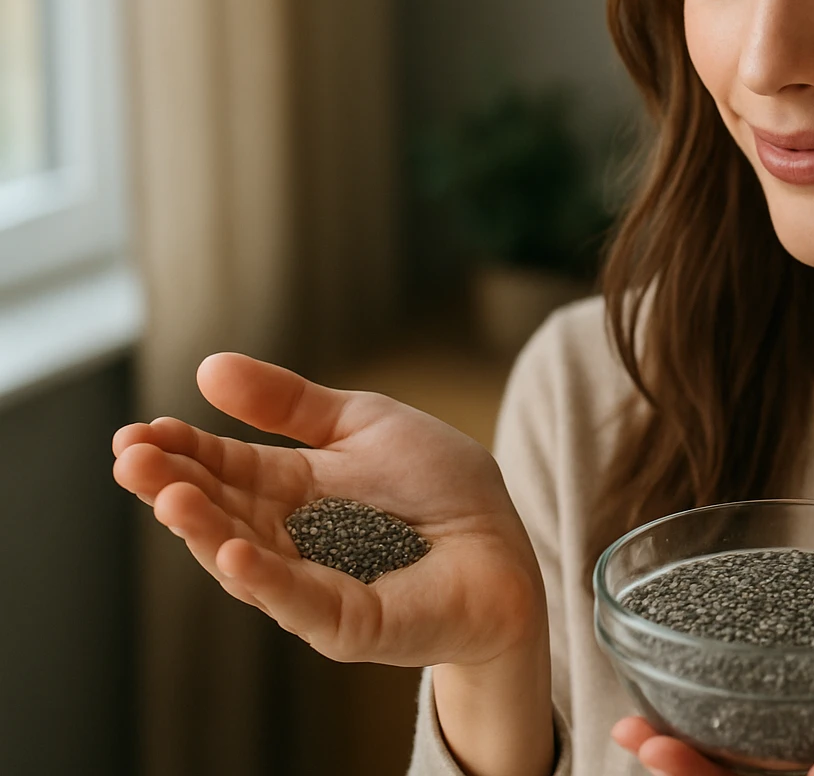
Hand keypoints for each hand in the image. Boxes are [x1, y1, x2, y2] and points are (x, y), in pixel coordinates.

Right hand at [112, 352, 544, 668]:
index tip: (138, 431)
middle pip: (218, 513)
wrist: (505, 542)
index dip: (181, 450)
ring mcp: (311, 585)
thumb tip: (207, 368)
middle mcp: (288, 539)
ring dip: (201, 530)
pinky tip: (229, 552)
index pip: (222, 468)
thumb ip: (289, 402)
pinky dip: (262, 579)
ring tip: (168, 497)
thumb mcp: (363, 423)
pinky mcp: (347, 622)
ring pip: (243, 560)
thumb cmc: (440, 484)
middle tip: (130, 458)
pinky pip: (298, 602)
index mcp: (289, 489)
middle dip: (171, 486)